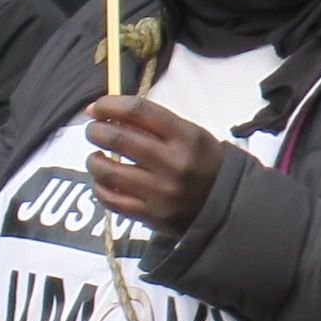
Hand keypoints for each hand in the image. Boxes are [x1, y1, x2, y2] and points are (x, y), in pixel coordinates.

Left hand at [84, 95, 227, 231]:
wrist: (227, 203)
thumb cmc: (204, 163)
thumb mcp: (191, 135)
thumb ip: (155, 125)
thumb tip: (112, 116)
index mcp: (185, 137)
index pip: (138, 111)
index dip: (109, 105)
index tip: (97, 107)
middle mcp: (173, 163)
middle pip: (118, 139)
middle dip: (96, 131)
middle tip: (93, 130)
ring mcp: (160, 191)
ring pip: (108, 171)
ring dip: (94, 160)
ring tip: (96, 157)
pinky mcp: (151, 214)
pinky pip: (111, 199)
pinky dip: (99, 186)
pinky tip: (102, 180)